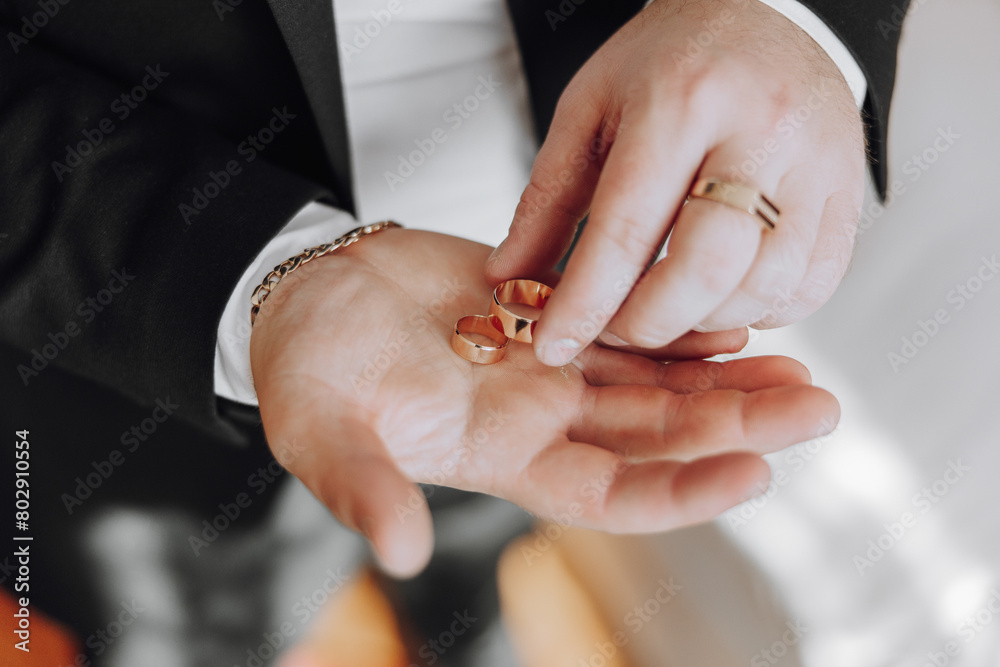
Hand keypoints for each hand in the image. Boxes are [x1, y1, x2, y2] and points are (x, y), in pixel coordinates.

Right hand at [250, 228, 838, 576]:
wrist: (312, 296)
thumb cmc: (309, 372)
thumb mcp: (326, 434)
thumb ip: (365, 488)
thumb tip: (401, 554)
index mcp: (502, 456)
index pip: (611, 492)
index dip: (681, 492)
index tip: (754, 474)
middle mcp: (541, 417)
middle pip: (657, 432)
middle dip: (735, 424)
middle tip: (816, 408)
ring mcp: (549, 362)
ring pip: (655, 378)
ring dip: (725, 376)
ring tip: (799, 367)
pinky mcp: (547, 309)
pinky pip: (626, 321)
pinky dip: (677, 322)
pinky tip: (730, 317)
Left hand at [487, 0, 865, 365]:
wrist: (757, 14)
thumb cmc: (664, 66)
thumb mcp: (588, 114)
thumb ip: (546, 202)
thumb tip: (507, 282)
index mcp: (681, 100)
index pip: (627, 229)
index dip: (586, 303)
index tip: (553, 347)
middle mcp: (761, 129)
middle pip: (708, 268)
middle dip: (650, 323)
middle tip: (616, 327)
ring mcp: (819, 162)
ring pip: (766, 287)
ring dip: (704, 320)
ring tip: (666, 304)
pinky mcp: (851, 192)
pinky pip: (813, 286)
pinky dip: (759, 311)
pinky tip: (721, 291)